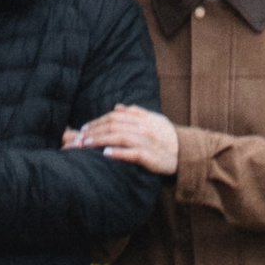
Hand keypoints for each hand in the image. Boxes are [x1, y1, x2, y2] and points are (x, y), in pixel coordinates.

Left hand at [63, 105, 180, 175]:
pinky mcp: (149, 157)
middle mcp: (143, 127)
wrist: (186, 153)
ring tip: (85, 145)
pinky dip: (118, 153)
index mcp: (142, 118)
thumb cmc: (167, 136)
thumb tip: (118, 106)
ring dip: (99, 140)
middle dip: (93, 131)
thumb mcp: (154, 119)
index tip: (84, 128)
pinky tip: (105, 153)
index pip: (114, 116)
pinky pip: (132, 153)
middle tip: (78, 139)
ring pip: (119, 137)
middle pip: (113, 126)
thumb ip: (136, 112)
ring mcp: (146, 142)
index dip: (98, 121)